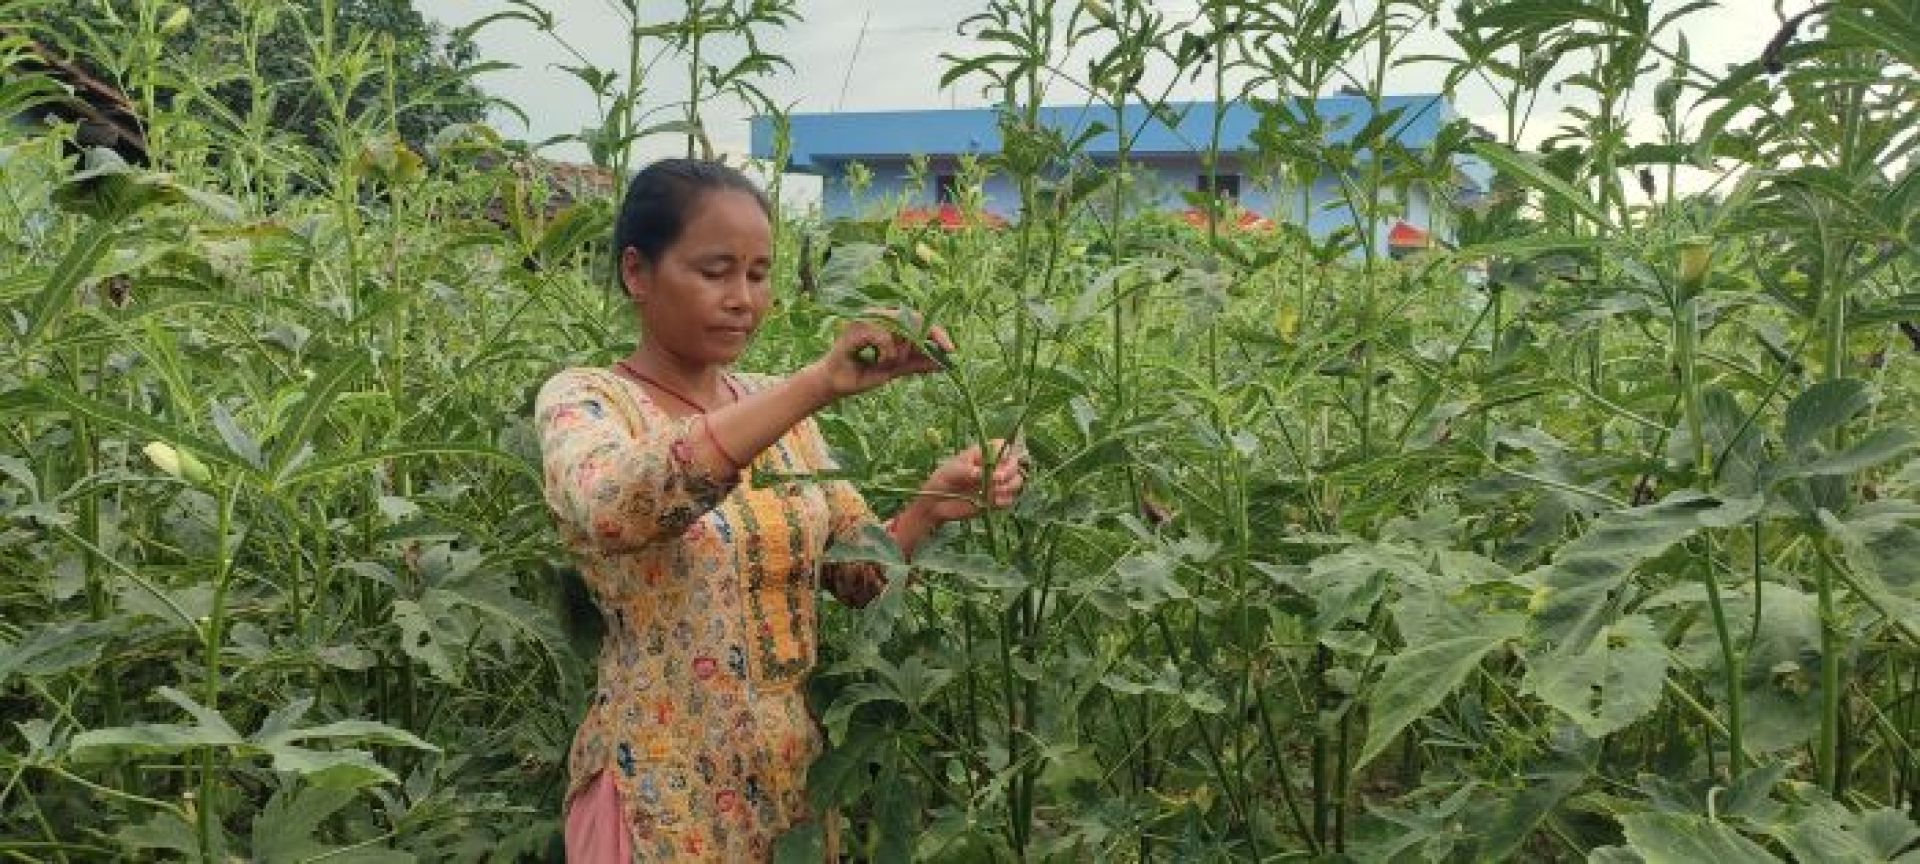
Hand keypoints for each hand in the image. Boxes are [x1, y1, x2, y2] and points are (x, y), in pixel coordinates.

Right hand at [804, 310, 953, 400]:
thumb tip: (945, 362)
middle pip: (912, 319)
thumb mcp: (896, 369)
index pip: (918, 320)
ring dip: (900, 352)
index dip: (937, 332)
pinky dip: (887, 353)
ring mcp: (866, 319)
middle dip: (921, 342)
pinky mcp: (857, 328)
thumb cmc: (862, 374)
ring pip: (900, 328)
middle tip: (924, 358)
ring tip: (886, 364)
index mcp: (887, 322)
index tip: (951, 350)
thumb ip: (918, 363)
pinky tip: (877, 362)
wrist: (837, 385)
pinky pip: (885, 337)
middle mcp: (877, 315)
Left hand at [912, 439, 1025, 524]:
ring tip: (996, 492)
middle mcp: (993, 467)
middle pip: (1014, 464)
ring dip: (1010, 486)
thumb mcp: (951, 471)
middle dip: (1009, 471)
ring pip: (1016, 481)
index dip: (1006, 452)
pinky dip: (1006, 500)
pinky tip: (996, 502)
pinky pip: (1009, 499)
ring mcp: (996, 483)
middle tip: (996, 479)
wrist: (936, 503)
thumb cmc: (942, 480)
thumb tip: (981, 473)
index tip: (1000, 461)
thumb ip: (966, 471)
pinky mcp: (996, 499)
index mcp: (983, 454)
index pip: (1003, 446)